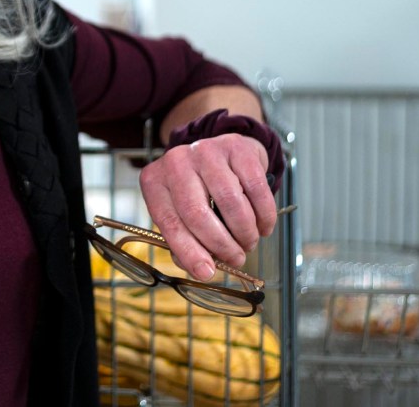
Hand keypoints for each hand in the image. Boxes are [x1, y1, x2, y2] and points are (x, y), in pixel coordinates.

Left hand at [138, 132, 277, 281]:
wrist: (223, 151)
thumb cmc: (200, 187)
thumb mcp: (181, 208)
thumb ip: (186, 238)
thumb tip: (202, 268)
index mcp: (155, 182)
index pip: (168, 222)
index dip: (188, 251)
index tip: (206, 272)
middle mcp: (175, 162)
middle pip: (197, 213)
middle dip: (221, 245)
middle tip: (236, 259)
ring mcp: (205, 151)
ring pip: (229, 202)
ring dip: (244, 232)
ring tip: (248, 242)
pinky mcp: (235, 147)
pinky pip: (255, 189)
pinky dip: (263, 215)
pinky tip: (263, 226)